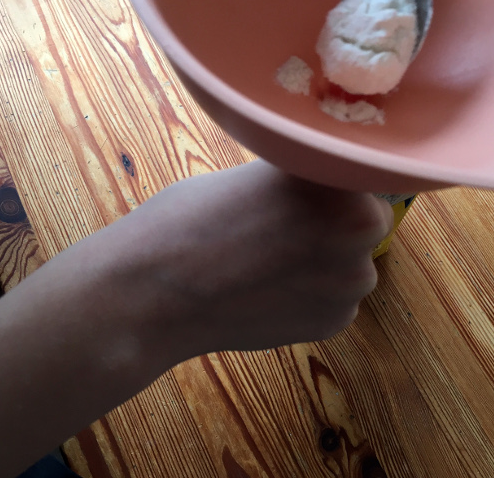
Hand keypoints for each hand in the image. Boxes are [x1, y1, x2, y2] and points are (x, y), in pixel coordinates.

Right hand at [0, 161, 393, 477]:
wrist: (128, 308)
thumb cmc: (166, 231)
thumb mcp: (228, 181)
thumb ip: (288, 176)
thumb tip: (330, 168)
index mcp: (314, 187)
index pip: (365, 166)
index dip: (343, 167)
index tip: (323, 166)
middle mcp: (342, 238)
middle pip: (365, 214)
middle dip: (333, 212)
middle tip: (282, 212)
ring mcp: (340, 289)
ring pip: (355, 259)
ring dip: (324, 254)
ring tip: (263, 252)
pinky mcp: (327, 327)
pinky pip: (339, 295)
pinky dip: (314, 288)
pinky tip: (261, 286)